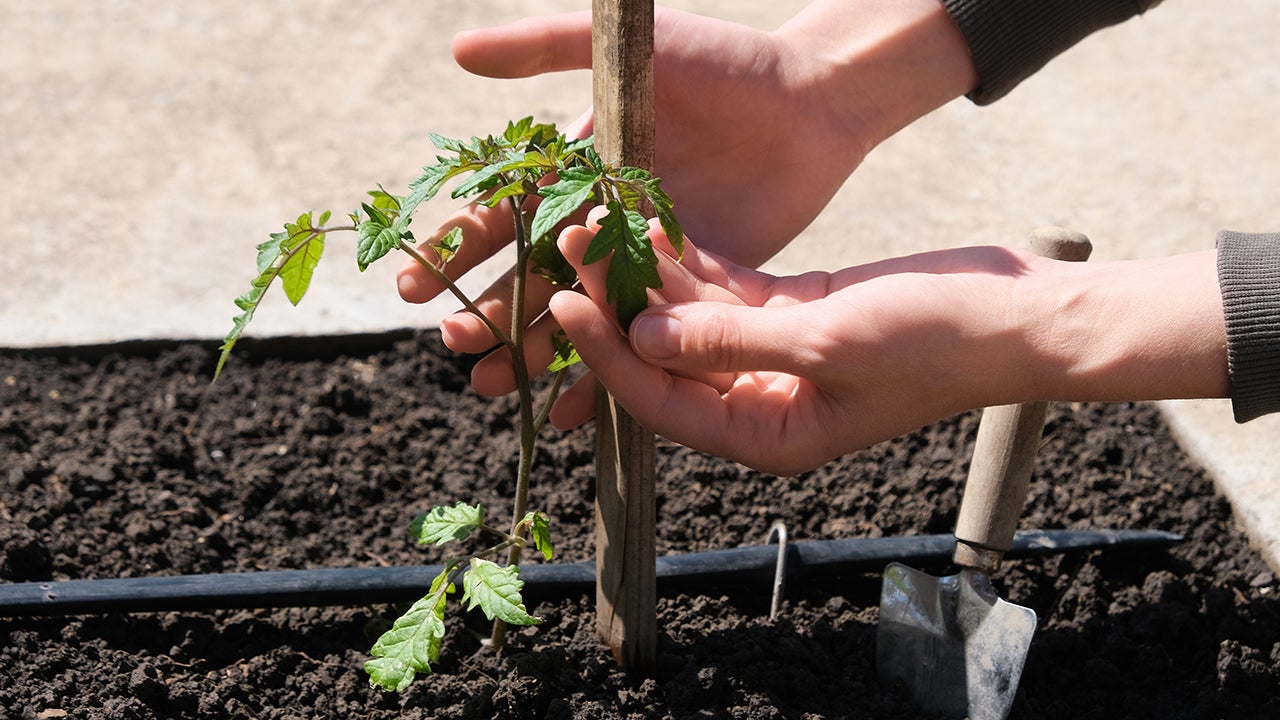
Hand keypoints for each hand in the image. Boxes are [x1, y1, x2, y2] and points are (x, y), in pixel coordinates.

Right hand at [398, 1, 977, 389]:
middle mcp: (598, 219)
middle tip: (455, 343)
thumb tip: (456, 53)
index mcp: (574, 169)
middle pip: (529, 274)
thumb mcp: (627, 46)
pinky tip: (568, 412)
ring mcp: (640, 259)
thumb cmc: (721, 63)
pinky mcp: (686, 288)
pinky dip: (605, 375)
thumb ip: (545, 47)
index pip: (502, 214)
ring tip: (492, 387)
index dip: (458, 248)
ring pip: (574, 315)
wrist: (810, 101)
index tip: (413, 284)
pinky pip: (638, 338)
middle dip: (488, 309)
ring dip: (530, 351)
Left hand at [549, 221, 1227, 475]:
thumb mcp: (828, 340)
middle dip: (617, 307)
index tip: (563, 302)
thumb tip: (642, 338)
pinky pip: (726, 294)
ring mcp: (775, 359)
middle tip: (574, 245)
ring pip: (691, 321)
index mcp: (768, 435)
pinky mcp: (794, 315)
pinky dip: (694, 263)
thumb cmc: (938, 341)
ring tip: (603, 221)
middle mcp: (761, 404)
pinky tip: (657, 224)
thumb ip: (731, 342)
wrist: (1016, 314)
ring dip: (650, 276)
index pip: (662, 402)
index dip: (607, 355)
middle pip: (666, 359)